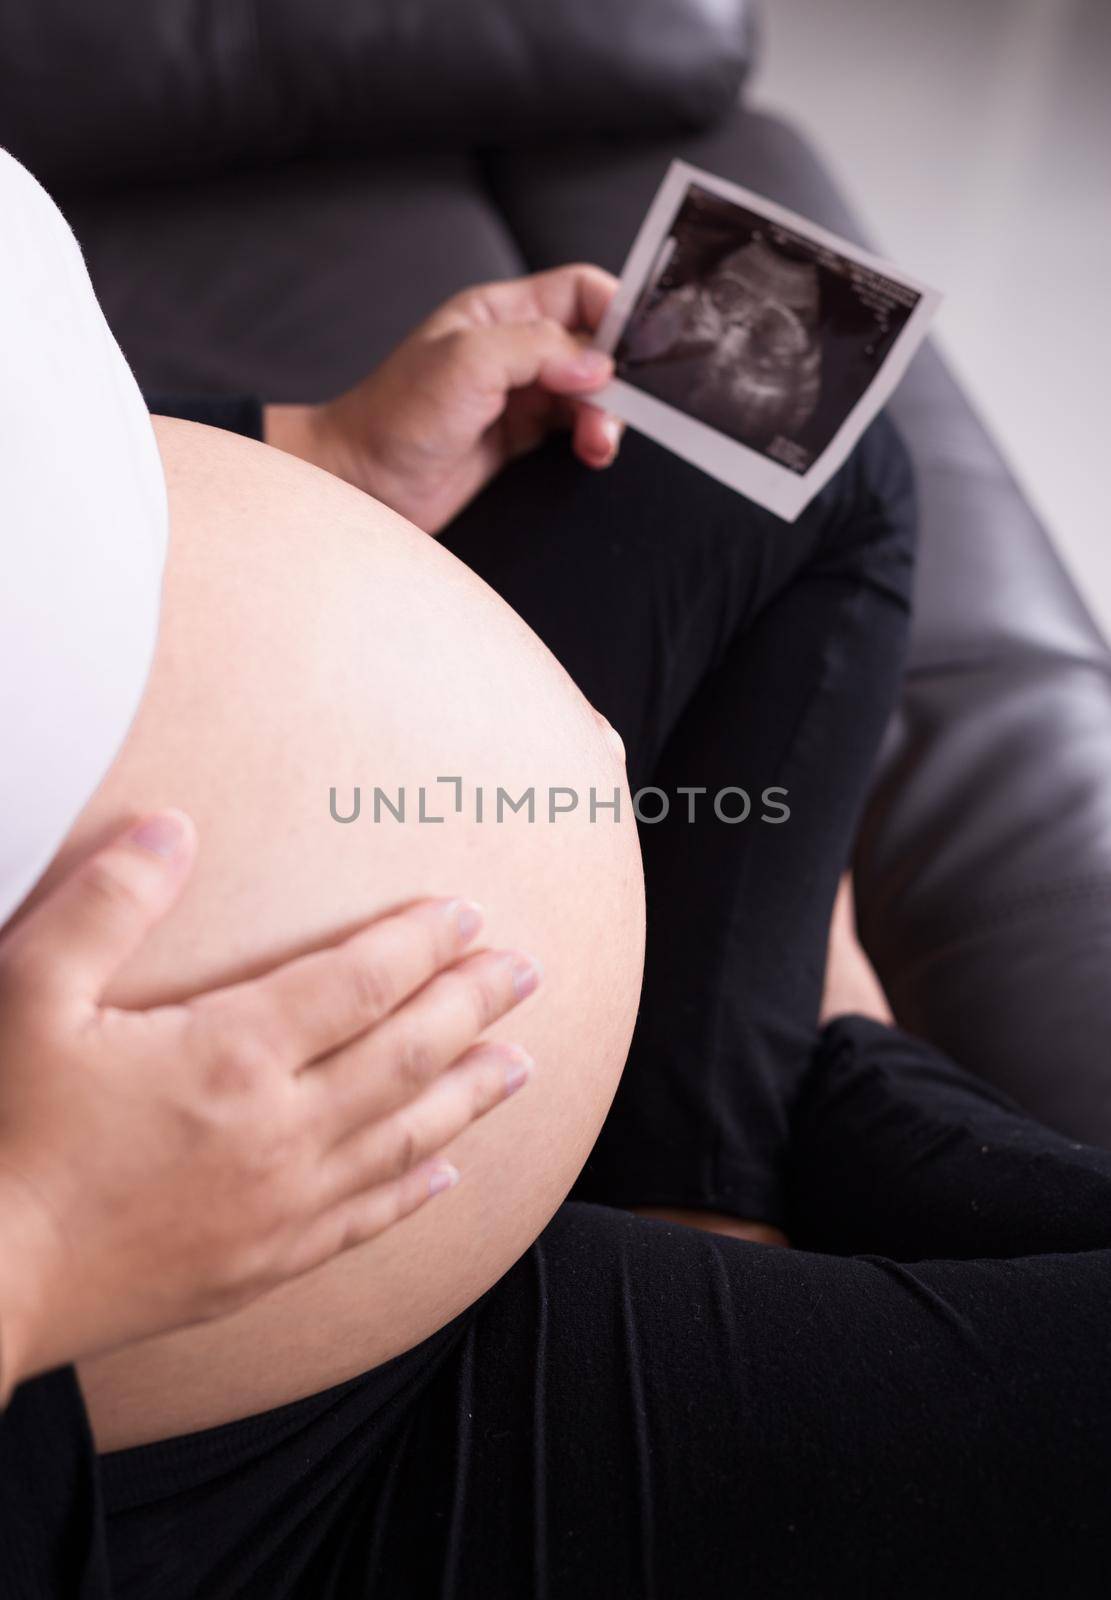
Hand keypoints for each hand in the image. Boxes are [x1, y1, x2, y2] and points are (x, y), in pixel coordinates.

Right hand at [0, 811, 538, 1397]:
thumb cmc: (1, 1133)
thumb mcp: (29, 993)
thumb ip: (106, 904)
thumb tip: (172, 828)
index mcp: (232, 1054)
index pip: (358, 983)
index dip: (420, 945)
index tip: (467, 917)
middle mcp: (279, 1131)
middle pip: (405, 1056)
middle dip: (472, 1006)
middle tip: (526, 972)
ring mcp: (279, 1207)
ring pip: (405, 1139)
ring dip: (470, 1093)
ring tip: (522, 1062)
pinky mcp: (261, 1266)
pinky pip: (366, 1223)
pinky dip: (416, 1192)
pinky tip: (450, 1176)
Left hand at [265, 264, 624, 533]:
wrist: (362, 484)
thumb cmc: (395, 418)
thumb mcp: (466, 364)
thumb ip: (537, 349)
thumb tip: (600, 363)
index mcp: (498, 312)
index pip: (580, 292)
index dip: (616, 312)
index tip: (639, 348)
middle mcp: (511, 349)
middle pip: (594, 345)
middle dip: (616, 375)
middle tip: (614, 409)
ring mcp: (517, 396)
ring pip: (589, 392)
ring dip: (606, 415)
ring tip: (598, 443)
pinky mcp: (517, 440)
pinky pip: (574, 430)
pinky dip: (592, 440)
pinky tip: (591, 454)